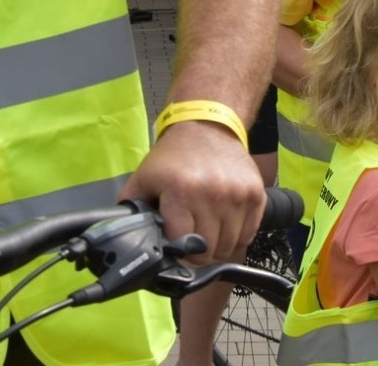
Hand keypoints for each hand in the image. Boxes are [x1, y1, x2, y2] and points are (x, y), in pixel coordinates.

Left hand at [119, 119, 262, 263]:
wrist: (207, 125)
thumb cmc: (174, 156)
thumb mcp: (144, 177)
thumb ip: (132, 208)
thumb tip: (121, 237)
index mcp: (180, 192)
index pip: (182, 245)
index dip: (176, 250)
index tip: (174, 243)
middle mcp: (212, 195)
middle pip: (207, 250)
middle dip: (196, 251)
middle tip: (191, 237)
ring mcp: (237, 195)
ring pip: (229, 247)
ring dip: (217, 245)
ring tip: (207, 229)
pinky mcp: (256, 195)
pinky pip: (248, 234)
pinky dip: (236, 235)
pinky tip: (224, 222)